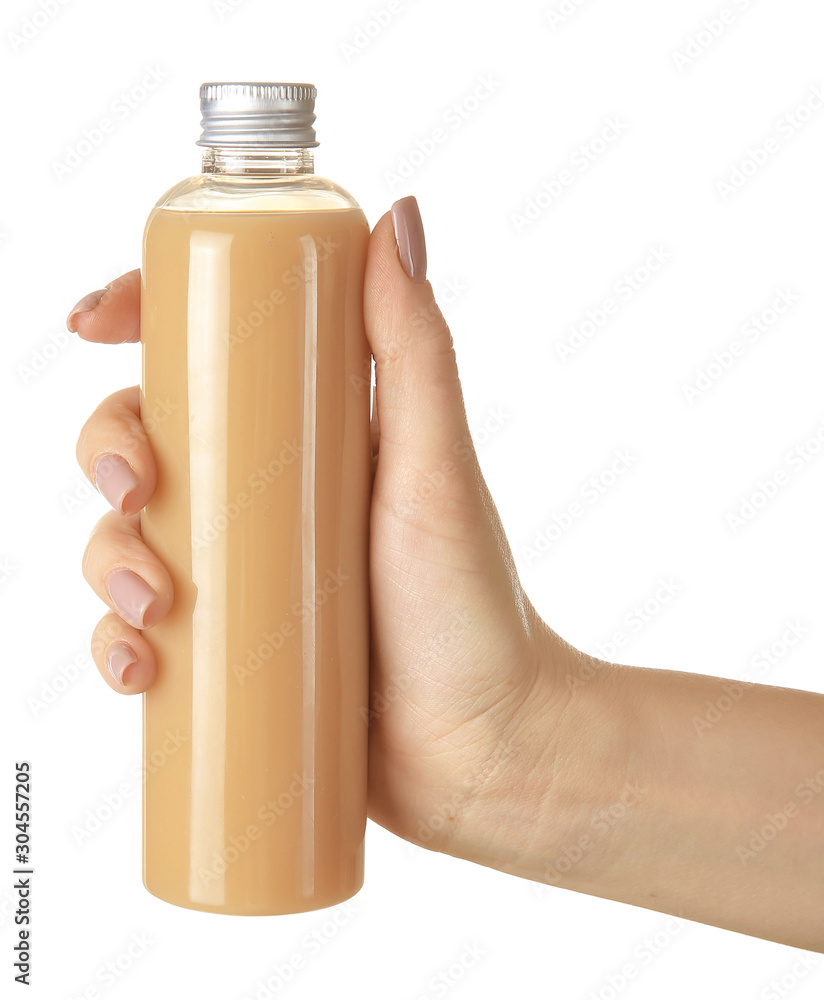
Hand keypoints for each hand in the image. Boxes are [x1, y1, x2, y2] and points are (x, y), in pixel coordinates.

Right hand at [70, 197, 574, 862]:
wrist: (483, 747)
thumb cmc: (471, 603)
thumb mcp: (435, 464)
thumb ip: (416, 346)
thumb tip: (399, 213)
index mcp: (310, 430)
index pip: (209, 352)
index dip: (140, 319)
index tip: (94, 321)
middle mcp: (266, 491)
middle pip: (146, 437)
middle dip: (109, 450)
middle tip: (136, 491)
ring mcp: (242, 571)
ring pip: (126, 536)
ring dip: (104, 557)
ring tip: (149, 604)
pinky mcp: (226, 650)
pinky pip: (138, 632)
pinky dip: (116, 644)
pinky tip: (138, 667)